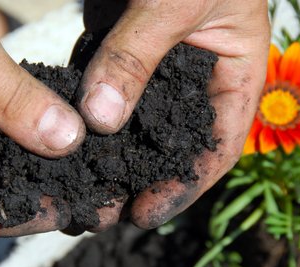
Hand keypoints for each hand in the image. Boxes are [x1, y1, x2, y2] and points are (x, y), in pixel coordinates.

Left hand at [78, 0, 269, 230]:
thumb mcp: (174, 3)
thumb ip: (136, 57)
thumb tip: (100, 120)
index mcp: (235, 74)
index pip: (216, 147)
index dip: (185, 185)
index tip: (145, 213)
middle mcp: (197, 78)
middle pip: (172, 143)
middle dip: (142, 177)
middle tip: (105, 209)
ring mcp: (158, 64)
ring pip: (137, 119)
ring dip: (110, 152)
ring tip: (79, 184)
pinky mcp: (125, 47)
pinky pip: (107, 85)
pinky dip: (88, 111)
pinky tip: (64, 135)